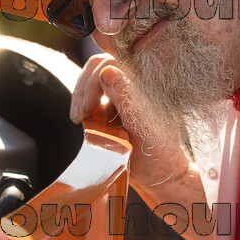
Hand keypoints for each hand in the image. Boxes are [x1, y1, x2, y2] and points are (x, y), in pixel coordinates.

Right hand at [71, 54, 190, 189]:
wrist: (161, 177)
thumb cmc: (159, 156)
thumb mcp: (142, 128)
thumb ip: (126, 98)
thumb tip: (108, 71)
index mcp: (146, 82)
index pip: (111, 62)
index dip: (94, 82)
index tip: (88, 109)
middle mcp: (134, 83)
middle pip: (98, 66)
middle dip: (83, 88)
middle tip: (80, 116)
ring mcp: (123, 93)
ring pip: (92, 78)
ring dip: (80, 96)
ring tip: (78, 119)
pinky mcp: (114, 104)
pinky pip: (92, 93)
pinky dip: (82, 104)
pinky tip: (81, 120)